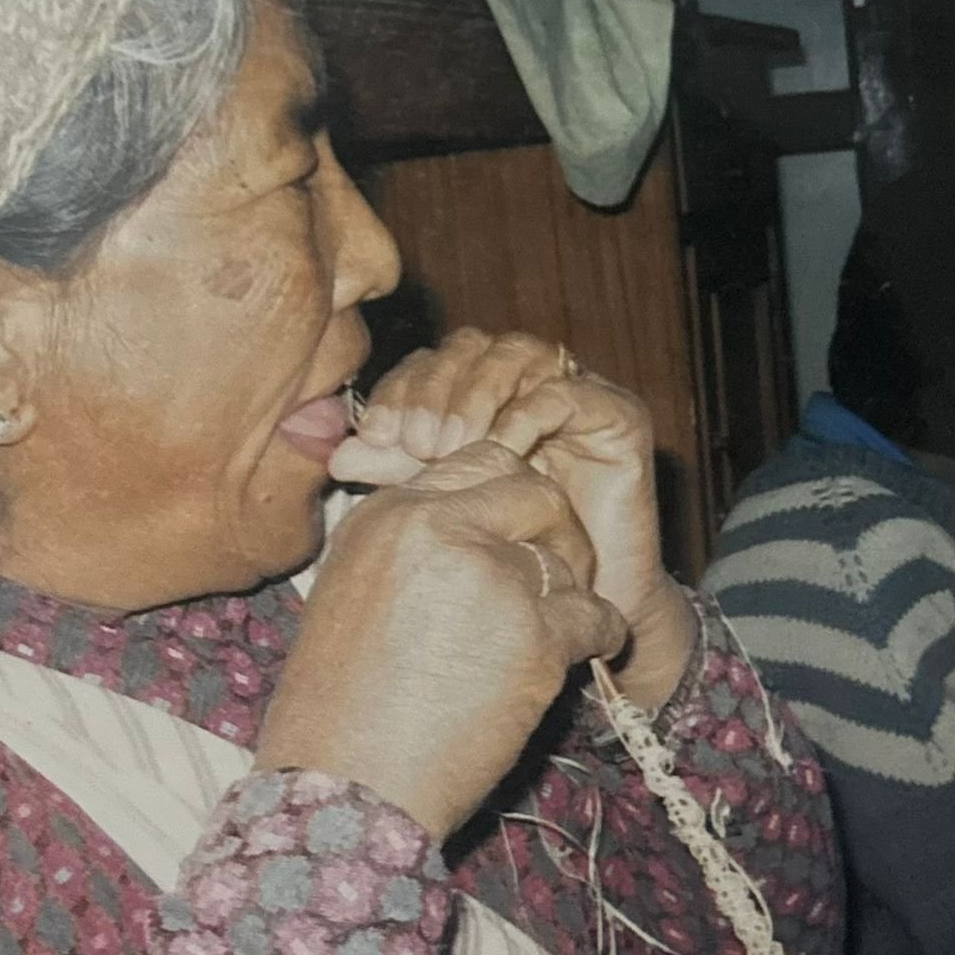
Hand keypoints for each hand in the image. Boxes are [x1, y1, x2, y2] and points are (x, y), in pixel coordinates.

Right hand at [257, 442, 626, 841]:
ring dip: (571, 591)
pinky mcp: (533, 635)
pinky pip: (594, 614)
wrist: (342, 787)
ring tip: (555, 630)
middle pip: (533, 489)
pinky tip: (585, 654)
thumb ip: (408, 550)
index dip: (509, 499)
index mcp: (385, 515)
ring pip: (566, 556)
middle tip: (556, 572)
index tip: (516, 537)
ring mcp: (488, 577)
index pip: (477, 462)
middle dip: (556, 527)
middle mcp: (436, 528)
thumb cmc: (336, 711)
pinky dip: (599, 635)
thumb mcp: (349, 597)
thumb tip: (471, 534)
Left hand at [330, 328, 695, 708]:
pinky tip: (502, 447)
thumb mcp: (439, 509)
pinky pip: (568, 392)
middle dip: (433, 390)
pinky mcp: (617, 415)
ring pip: (518, 354)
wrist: (576, 605)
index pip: (428, 365)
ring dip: (476, 394)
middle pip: (469, 348)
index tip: (374, 436)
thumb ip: (396, 474)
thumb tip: (336, 454)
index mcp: (475, 397)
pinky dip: (529, 412)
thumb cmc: (506, 559)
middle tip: (414, 441)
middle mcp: (523, 385)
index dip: (398, 391)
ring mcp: (572, 394)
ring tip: (451, 445)